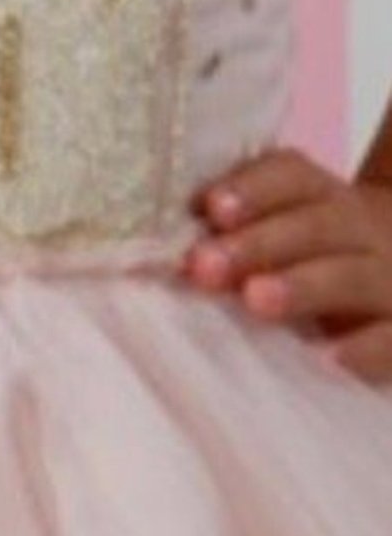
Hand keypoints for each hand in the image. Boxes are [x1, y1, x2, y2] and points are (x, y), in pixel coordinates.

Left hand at [183, 149, 391, 384]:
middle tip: (206, 267)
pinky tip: (328, 359)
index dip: (252, 188)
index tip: (212, 208)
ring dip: (302, 286)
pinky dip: (364, 349)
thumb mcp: (283, 228)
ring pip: (351, 275)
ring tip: (256, 301)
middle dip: (258, 243)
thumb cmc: (311, 255)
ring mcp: (390, 278)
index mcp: (323, 194)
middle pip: (315, 224)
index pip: (292, 175)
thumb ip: (234, 228)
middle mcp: (363, 228)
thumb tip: (166, 246)